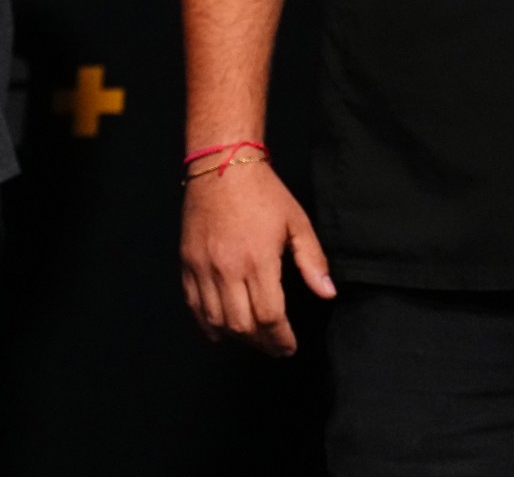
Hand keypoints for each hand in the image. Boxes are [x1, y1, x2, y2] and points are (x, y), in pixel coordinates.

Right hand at [179, 159, 334, 355]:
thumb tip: (327, 293)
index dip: (281, 339)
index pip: (270, 318)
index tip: (290, 346)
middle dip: (262, 344)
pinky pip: (192, 303)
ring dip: (236, 336)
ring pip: (216, 319)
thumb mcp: (297, 223)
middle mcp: (226, 268)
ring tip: (252, 338)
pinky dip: (204, 323)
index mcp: (257, 260)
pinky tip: (218, 331)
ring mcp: (202, 265)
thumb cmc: (262, 193)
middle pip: (242, 325)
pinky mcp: (187, 260)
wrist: (221, 165)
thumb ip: (312, 262)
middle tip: (275, 347)